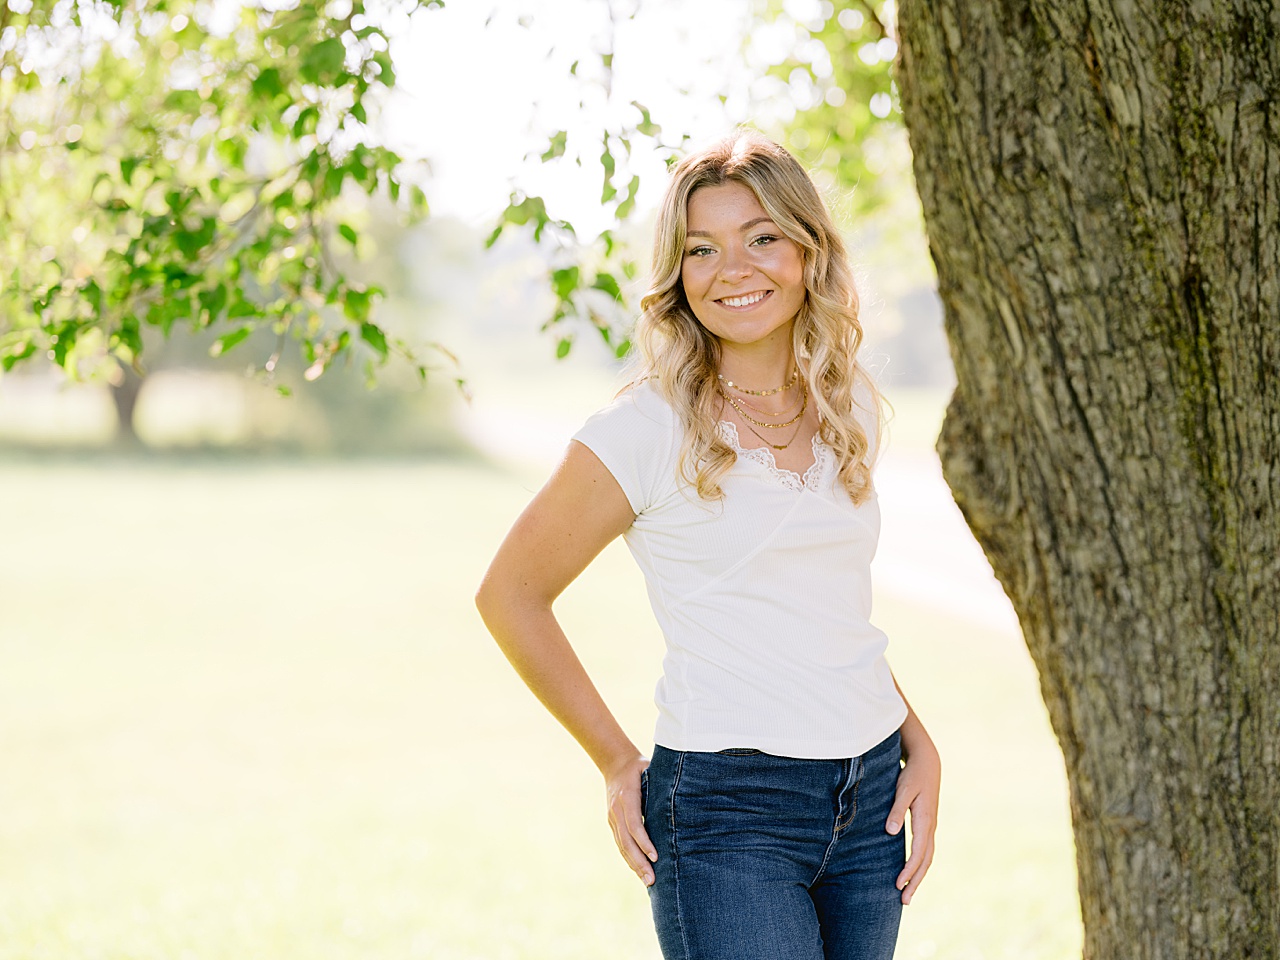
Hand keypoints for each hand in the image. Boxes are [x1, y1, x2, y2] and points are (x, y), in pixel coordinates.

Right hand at [605, 754, 656, 885]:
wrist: (614, 762)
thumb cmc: (639, 766)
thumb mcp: (650, 768)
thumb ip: (661, 784)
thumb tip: (685, 795)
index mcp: (627, 796)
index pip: (634, 823)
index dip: (644, 841)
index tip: (655, 857)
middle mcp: (616, 809)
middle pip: (626, 840)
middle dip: (638, 861)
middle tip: (652, 880)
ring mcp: (612, 817)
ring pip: (621, 845)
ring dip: (633, 864)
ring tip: (647, 881)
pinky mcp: (612, 822)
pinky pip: (620, 843)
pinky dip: (629, 858)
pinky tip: (638, 870)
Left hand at [885, 737, 939, 904]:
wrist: (927, 763)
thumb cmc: (912, 775)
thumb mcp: (903, 789)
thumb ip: (896, 810)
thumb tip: (891, 832)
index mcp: (925, 821)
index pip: (918, 854)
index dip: (908, 871)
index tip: (898, 885)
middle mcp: (931, 828)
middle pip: (925, 862)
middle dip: (915, 882)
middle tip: (905, 901)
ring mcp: (931, 827)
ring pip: (927, 858)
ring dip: (918, 877)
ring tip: (907, 894)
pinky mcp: (927, 825)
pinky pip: (926, 851)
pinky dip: (920, 866)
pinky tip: (912, 873)